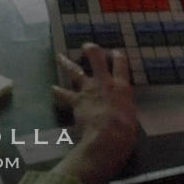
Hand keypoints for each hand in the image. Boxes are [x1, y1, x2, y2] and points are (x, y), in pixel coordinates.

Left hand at [51, 43, 137, 183]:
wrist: (106, 137)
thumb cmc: (125, 129)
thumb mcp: (131, 114)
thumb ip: (124, 105)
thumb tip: (121, 106)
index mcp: (121, 86)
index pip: (120, 63)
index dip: (118, 56)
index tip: (116, 52)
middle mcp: (103, 82)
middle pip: (96, 58)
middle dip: (91, 49)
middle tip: (86, 46)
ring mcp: (88, 90)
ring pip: (75, 71)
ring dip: (66, 63)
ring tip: (59, 57)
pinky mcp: (76, 101)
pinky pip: (64, 95)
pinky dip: (58, 92)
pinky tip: (52, 88)